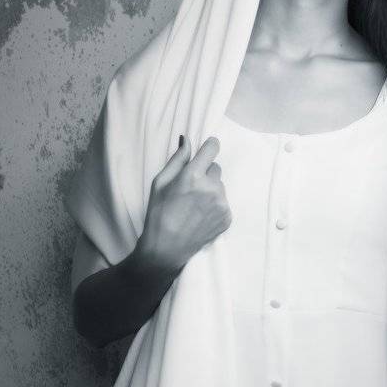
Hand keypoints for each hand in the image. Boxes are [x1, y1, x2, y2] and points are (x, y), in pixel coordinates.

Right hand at [137, 135, 232, 273]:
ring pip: (220, 186)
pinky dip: (215, 205)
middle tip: (190, 188)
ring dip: (210, 190)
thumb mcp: (160, 182)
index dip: (209, 146)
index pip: (213, 148)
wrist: (167, 247)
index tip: (207, 148)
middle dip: (205, 173)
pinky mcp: (227, 217)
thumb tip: (187, 139)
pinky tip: (200, 215)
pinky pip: (224, 202)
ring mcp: (222, 204)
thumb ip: (177, 159)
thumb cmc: (159, 213)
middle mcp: (212, 188)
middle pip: (215, 168)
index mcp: (194, 176)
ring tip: (194, 205)